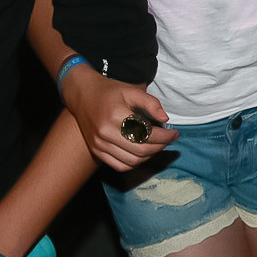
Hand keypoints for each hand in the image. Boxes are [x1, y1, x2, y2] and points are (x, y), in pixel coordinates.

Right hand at [60, 67, 175, 169]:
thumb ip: (151, 103)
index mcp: (115, 116)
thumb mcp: (131, 90)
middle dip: (160, 147)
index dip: (165, 136)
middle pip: (141, 150)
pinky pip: (120, 166)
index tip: (174, 133)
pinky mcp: (96, 151)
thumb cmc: (109, 91)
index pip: (146, 134)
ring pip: (132, 161)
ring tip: (157, 146)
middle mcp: (105, 133)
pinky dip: (135, 163)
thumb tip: (165, 119)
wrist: (82, 95)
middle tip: (169, 140)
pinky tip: (142, 153)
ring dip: (149, 156)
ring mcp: (99, 144)